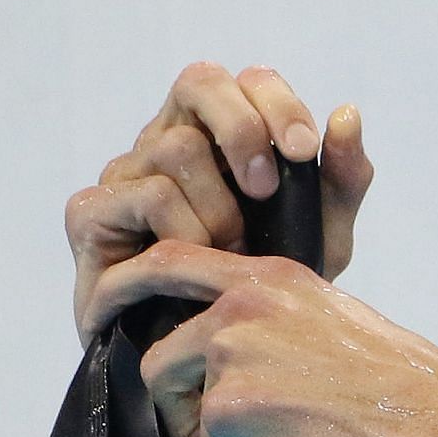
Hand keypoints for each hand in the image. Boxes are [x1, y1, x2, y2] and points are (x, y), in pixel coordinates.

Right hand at [66, 63, 373, 344]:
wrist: (217, 356)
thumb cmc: (267, 284)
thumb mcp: (323, 236)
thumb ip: (341, 179)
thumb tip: (346, 113)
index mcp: (223, 134)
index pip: (246, 80)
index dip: (277, 103)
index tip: (304, 151)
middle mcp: (168, 139)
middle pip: (200, 82)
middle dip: (244, 131)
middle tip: (267, 190)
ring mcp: (125, 173)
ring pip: (175, 148)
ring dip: (220, 206)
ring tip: (233, 253)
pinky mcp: (91, 214)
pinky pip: (143, 196)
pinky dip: (185, 231)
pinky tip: (199, 263)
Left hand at [84, 240, 437, 436]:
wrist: (434, 429)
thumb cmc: (401, 388)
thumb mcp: (335, 324)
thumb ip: (275, 321)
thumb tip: (227, 354)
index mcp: (273, 278)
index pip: (171, 260)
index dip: (129, 286)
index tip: (110, 314)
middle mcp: (244, 307)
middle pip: (158, 356)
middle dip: (180, 402)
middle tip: (221, 428)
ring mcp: (232, 354)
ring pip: (175, 406)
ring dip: (212, 435)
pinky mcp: (229, 407)